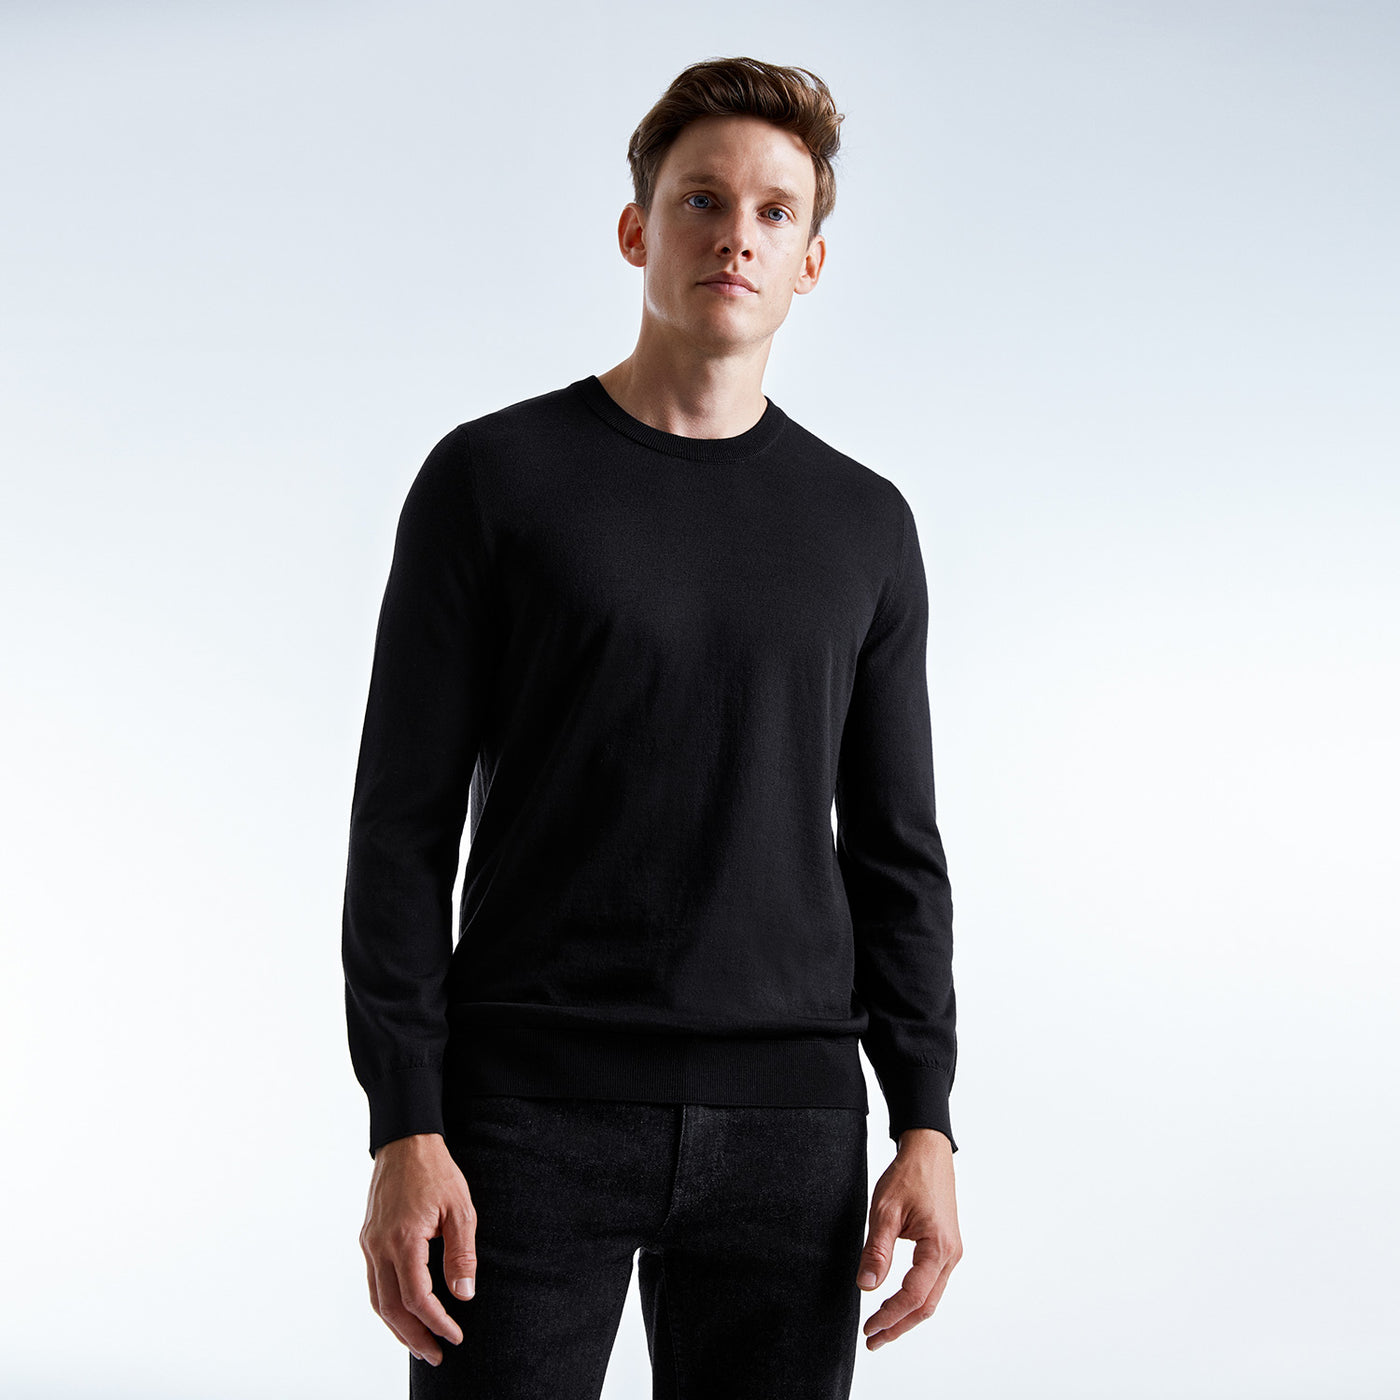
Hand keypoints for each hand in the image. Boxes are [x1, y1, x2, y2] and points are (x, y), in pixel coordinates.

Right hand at [359, 1132, 477, 1366]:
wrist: (406, 1141)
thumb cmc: (437, 1172)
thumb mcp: (460, 1208)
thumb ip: (461, 1252)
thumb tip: (464, 1294)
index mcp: (404, 1239)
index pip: (417, 1297)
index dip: (437, 1322)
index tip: (455, 1335)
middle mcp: (380, 1246)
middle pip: (392, 1308)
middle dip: (414, 1337)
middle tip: (436, 1356)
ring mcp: (370, 1244)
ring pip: (377, 1300)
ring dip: (397, 1328)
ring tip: (420, 1346)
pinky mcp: (367, 1239)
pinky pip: (374, 1283)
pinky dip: (387, 1306)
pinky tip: (403, 1315)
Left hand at [856, 1129, 961, 1349]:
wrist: (928, 1152)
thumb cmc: (908, 1175)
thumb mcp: (885, 1209)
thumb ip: (877, 1250)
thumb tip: (866, 1285)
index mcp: (938, 1245)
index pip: (914, 1294)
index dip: (891, 1315)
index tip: (869, 1327)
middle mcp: (950, 1254)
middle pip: (926, 1305)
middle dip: (899, 1326)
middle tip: (873, 1340)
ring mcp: (951, 1252)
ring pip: (931, 1297)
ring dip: (907, 1316)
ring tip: (881, 1329)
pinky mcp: (946, 1247)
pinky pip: (932, 1283)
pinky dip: (914, 1299)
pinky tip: (896, 1305)